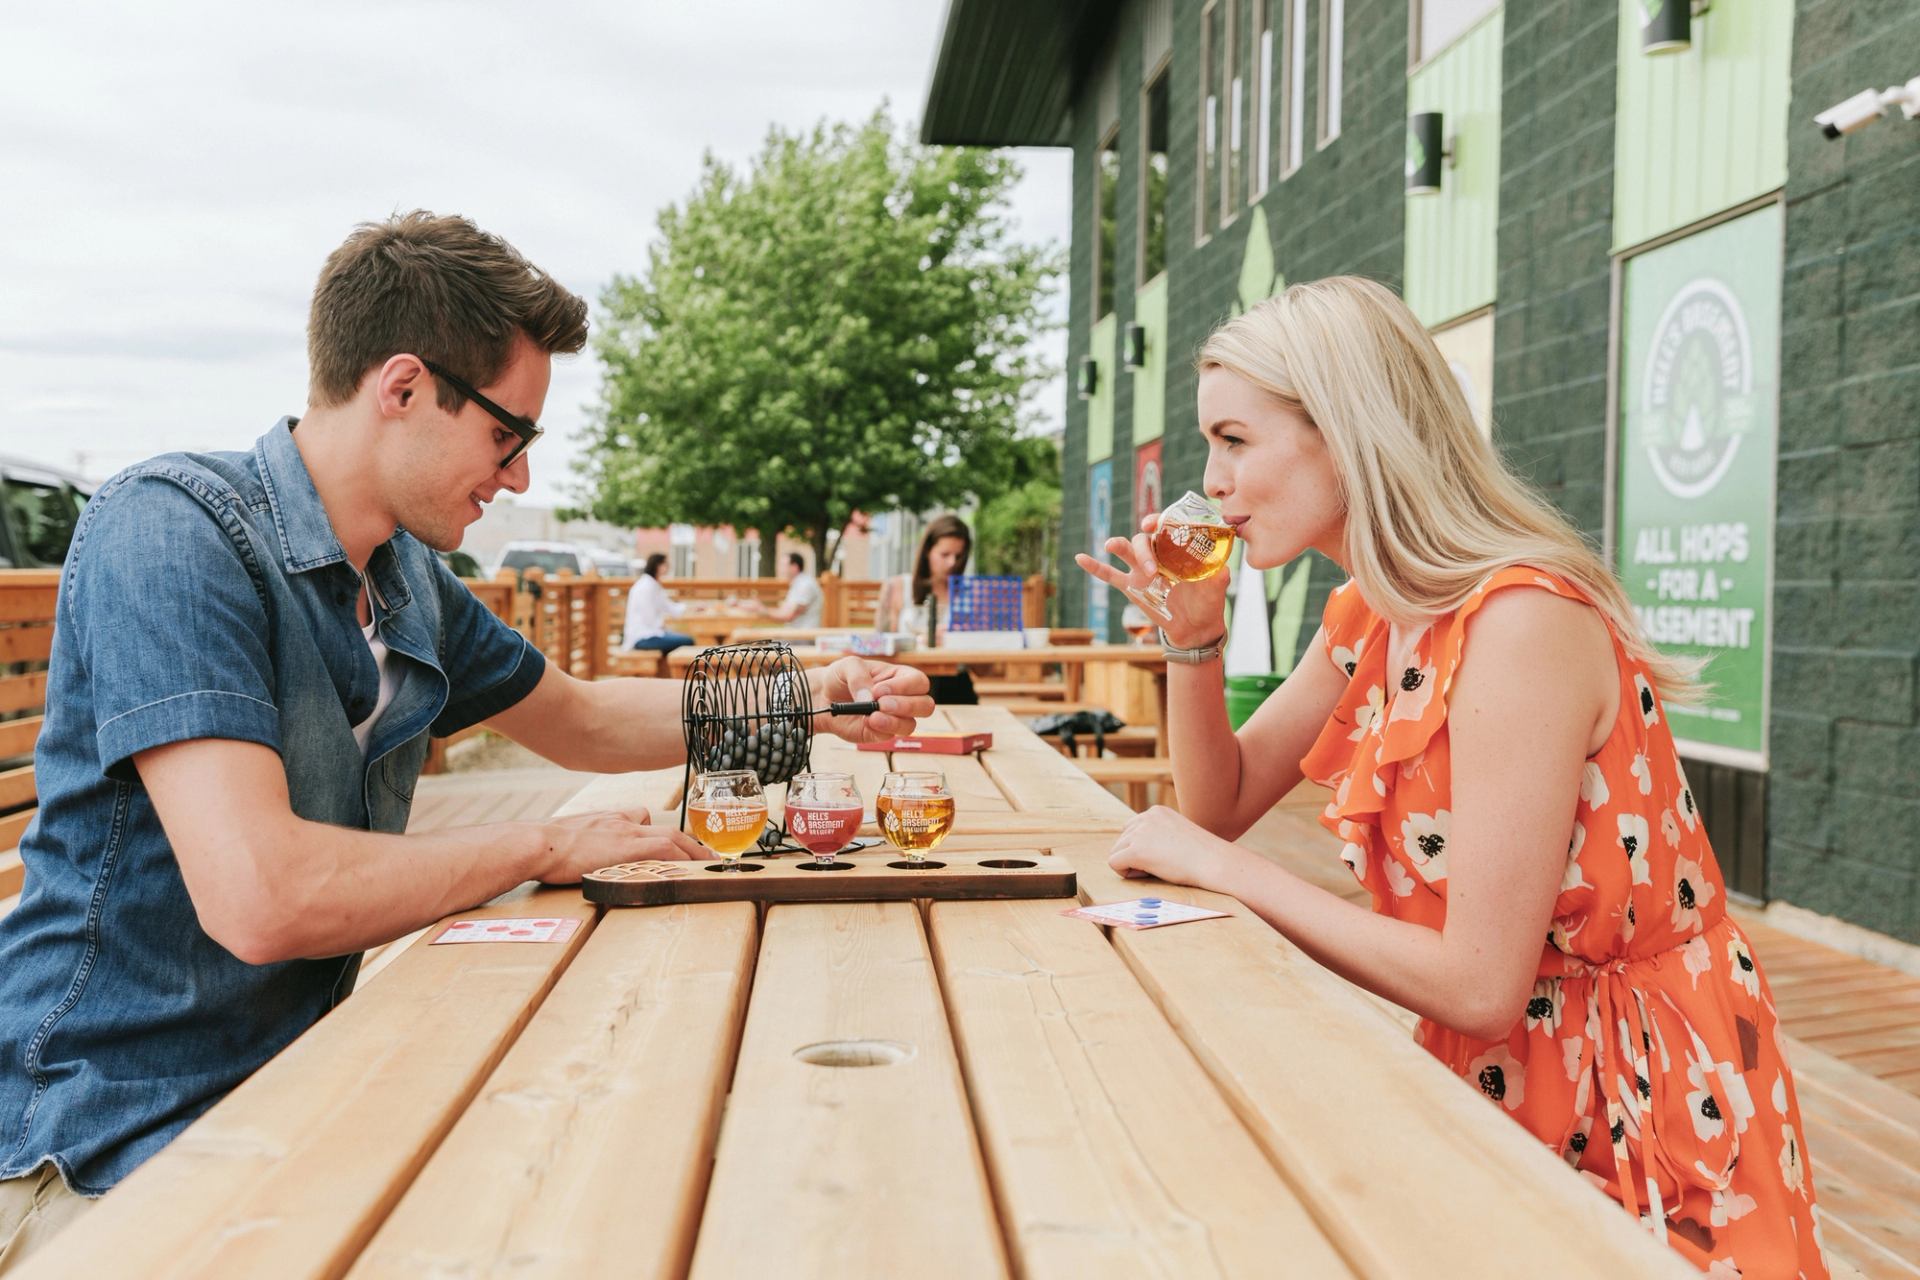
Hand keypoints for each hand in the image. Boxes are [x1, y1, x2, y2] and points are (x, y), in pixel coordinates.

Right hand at [527, 806, 707, 883]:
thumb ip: (579, 843)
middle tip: (705, 857)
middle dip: (688, 843)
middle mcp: (621, 821)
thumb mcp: (564, 838)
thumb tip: (574, 856)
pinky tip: (693, 872)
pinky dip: (681, 859)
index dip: (658, 831)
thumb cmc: (541, 847)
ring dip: (694, 852)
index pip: (641, 817)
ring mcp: (626, 833)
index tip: (670, 843)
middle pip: (666, 829)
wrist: (535, 843)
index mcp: (607, 819)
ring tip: (709, 866)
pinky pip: (665, 850)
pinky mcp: (628, 847)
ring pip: (672, 838)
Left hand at [809, 657, 933, 742]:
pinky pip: (890, 736)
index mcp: (900, 677)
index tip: (878, 689)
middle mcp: (902, 698)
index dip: (904, 687)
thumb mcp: (848, 666)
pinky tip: (865, 721)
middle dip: (906, 706)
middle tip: (881, 703)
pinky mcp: (881, 732)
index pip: (919, 682)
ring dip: (893, 721)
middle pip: (925, 706)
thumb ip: (859, 677)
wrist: (823, 697)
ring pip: (911, 725)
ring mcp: (893, 718)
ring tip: (872, 716)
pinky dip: (879, 729)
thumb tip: (869, 698)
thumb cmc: (841, 678)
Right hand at [1073, 513, 1230, 647]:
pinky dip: (1094, 567)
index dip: (1158, 520)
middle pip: (1144, 539)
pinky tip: (1080, 558)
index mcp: (1178, 548)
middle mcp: (1159, 554)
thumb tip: (1222, 570)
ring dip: (1119, 546)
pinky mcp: (1131, 587)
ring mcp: (1142, 570)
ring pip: (1126, 551)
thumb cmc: (1208, 601)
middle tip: (1151, 568)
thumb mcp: (1217, 587)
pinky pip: (1109, 575)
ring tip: (1111, 545)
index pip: (1165, 525)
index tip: (1154, 523)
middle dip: (1144, 548)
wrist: (1196, 628)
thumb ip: (1219, 576)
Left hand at [1106, 805, 1243, 888]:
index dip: (1142, 847)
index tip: (1162, 856)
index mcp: (1157, 811)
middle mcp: (1146, 817)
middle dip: (1134, 855)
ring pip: (1116, 851)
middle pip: (1122, 839)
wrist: (1213, 862)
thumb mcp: (1178, 835)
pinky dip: (1125, 872)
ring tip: (1156, 869)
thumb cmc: (1201, 855)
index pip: (1132, 828)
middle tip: (1158, 865)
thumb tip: (1139, 849)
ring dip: (1131, 864)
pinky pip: (1114, 863)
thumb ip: (1159, 835)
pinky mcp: (1136, 850)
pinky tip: (1147, 874)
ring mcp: (1140, 832)